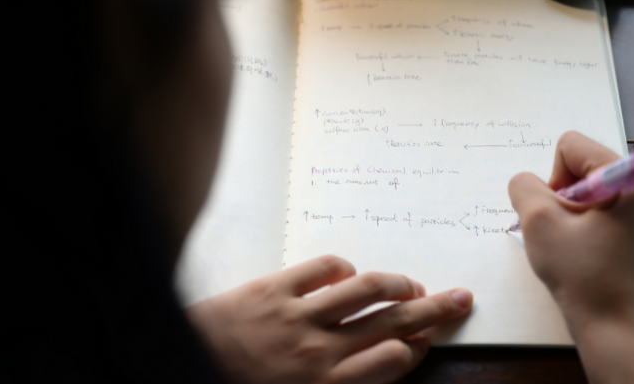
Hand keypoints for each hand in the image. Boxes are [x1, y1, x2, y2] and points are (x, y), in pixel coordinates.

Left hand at [186, 255, 471, 383]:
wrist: (174, 366)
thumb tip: (380, 362)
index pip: (391, 360)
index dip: (417, 346)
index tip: (428, 338)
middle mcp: (317, 349)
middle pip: (390, 323)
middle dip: (431, 311)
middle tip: (459, 298)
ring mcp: (295, 315)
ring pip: (363, 290)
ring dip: (394, 284)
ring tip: (411, 285)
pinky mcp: (270, 289)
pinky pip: (319, 269)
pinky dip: (342, 268)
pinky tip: (349, 272)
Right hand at [508, 131, 633, 383]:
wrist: (619, 332)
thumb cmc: (583, 278)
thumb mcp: (538, 223)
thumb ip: (523, 186)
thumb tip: (527, 181)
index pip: (573, 146)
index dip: (553, 179)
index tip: (558, 215)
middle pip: (590, 168)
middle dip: (568, 196)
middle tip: (567, 234)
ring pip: (603, 191)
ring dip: (581, 212)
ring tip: (580, 246)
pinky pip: (618, 211)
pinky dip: (599, 226)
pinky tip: (594, 254)